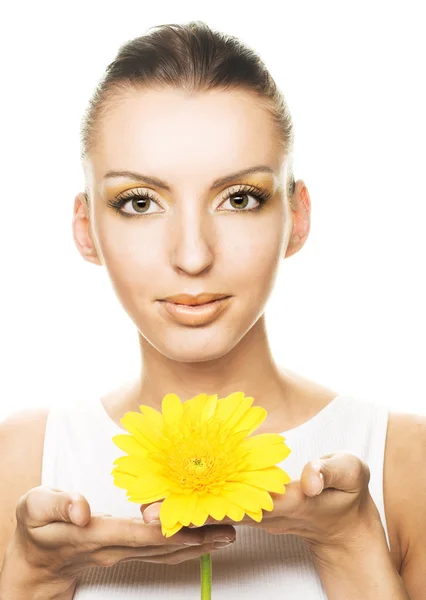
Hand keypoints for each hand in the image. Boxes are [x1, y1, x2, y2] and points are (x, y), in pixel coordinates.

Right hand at [0, 486, 236, 597]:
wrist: (34, 560)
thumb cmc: (35, 527)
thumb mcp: (34, 508)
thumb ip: (58, 505)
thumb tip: (81, 508)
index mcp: (95, 535)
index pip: (138, 533)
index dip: (169, 529)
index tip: (198, 523)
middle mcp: (114, 548)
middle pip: (162, 546)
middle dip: (196, 539)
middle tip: (229, 530)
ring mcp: (121, 553)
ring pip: (165, 552)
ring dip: (196, 546)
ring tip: (226, 536)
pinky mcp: (125, 552)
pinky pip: (159, 552)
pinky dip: (183, 547)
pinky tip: (200, 541)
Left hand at [141, 452, 381, 553]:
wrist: (342, 518)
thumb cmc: (346, 492)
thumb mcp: (350, 474)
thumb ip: (330, 472)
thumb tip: (309, 478)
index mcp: (279, 502)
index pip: (234, 507)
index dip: (202, 508)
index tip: (172, 511)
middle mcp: (259, 509)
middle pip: (213, 512)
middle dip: (178, 512)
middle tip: (142, 511)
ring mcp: (253, 507)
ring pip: (211, 508)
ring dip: (180, 506)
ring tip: (143, 502)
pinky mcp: (251, 502)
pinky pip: (220, 501)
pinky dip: (196, 497)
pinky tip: (173, 489)